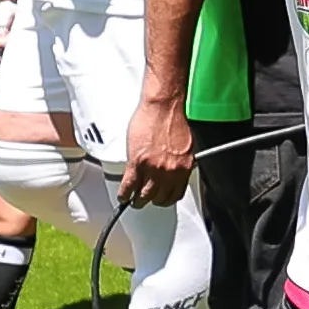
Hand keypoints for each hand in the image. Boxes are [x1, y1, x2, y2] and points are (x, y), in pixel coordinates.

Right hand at [117, 92, 194, 207]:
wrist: (163, 107)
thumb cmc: (173, 120)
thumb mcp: (185, 146)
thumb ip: (180, 162)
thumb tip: (174, 171)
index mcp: (183, 168)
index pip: (176, 194)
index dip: (166, 199)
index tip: (161, 199)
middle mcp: (170, 171)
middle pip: (159, 197)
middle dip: (151, 200)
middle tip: (145, 199)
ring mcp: (153, 169)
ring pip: (144, 195)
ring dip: (137, 200)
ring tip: (133, 200)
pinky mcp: (137, 163)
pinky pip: (129, 186)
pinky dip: (124, 194)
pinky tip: (123, 196)